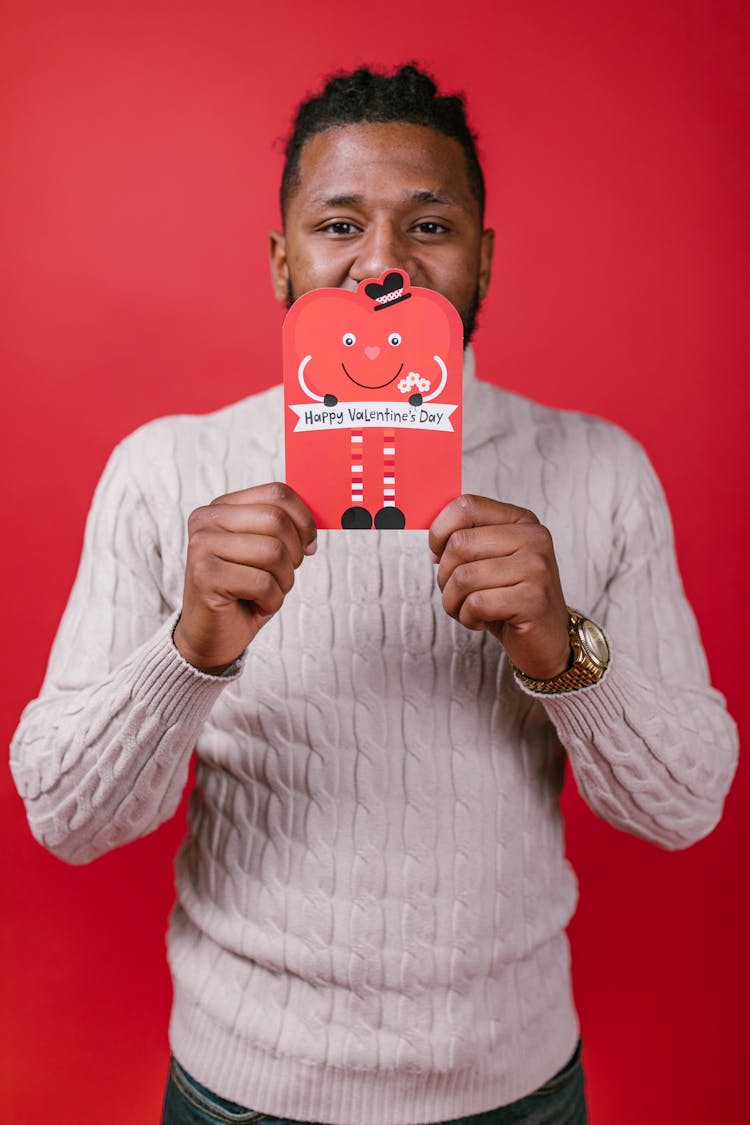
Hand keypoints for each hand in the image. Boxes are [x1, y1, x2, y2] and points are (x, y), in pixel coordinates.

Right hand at [174, 482, 316, 673]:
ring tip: (267, 592)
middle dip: (293, 554)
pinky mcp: (205, 576)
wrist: (210, 635)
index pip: (277, 493)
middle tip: (284, 575)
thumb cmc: (243, 592)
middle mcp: (207, 520)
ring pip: (273, 551)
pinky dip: (272, 600)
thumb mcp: (265, 553)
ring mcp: (202, 546)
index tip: (308, 544)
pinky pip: (262, 582)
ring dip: (283, 580)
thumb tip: (317, 519)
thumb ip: (283, 528)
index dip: (304, 520)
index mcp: (222, 507)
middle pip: (276, 520)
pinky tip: (256, 605)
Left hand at [429, 494, 570, 680]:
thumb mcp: (487, 562)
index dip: (439, 531)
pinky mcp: (534, 600)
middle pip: (459, 544)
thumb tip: (433, 542)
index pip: (467, 506)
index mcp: (521, 521)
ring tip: (470, 610)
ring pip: (463, 577)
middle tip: (457, 593)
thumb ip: (465, 540)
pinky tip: (483, 621)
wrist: (543, 641)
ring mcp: (537, 567)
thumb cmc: (508, 599)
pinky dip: (468, 618)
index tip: (437, 554)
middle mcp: (534, 538)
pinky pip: (476, 603)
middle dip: (444, 576)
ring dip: (454, 602)